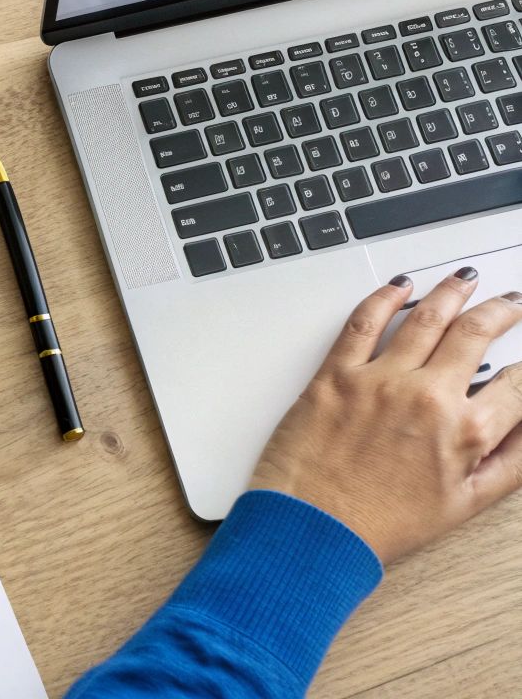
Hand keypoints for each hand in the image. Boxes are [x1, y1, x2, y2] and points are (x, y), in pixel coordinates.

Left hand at [249, 269, 521, 561]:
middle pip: (476, 335)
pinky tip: (399, 286)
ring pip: (427, 318)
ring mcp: (379, 381)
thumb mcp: (465, 504)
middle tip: (512, 302)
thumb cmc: (381, 525)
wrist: (311, 533)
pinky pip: (362, 322)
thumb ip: (510, 462)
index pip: (519, 385)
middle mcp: (427, 397)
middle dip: (501, 312)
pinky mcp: (335, 375)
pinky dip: (385, 297)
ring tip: (465, 278)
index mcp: (466, 432)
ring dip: (452, 292)